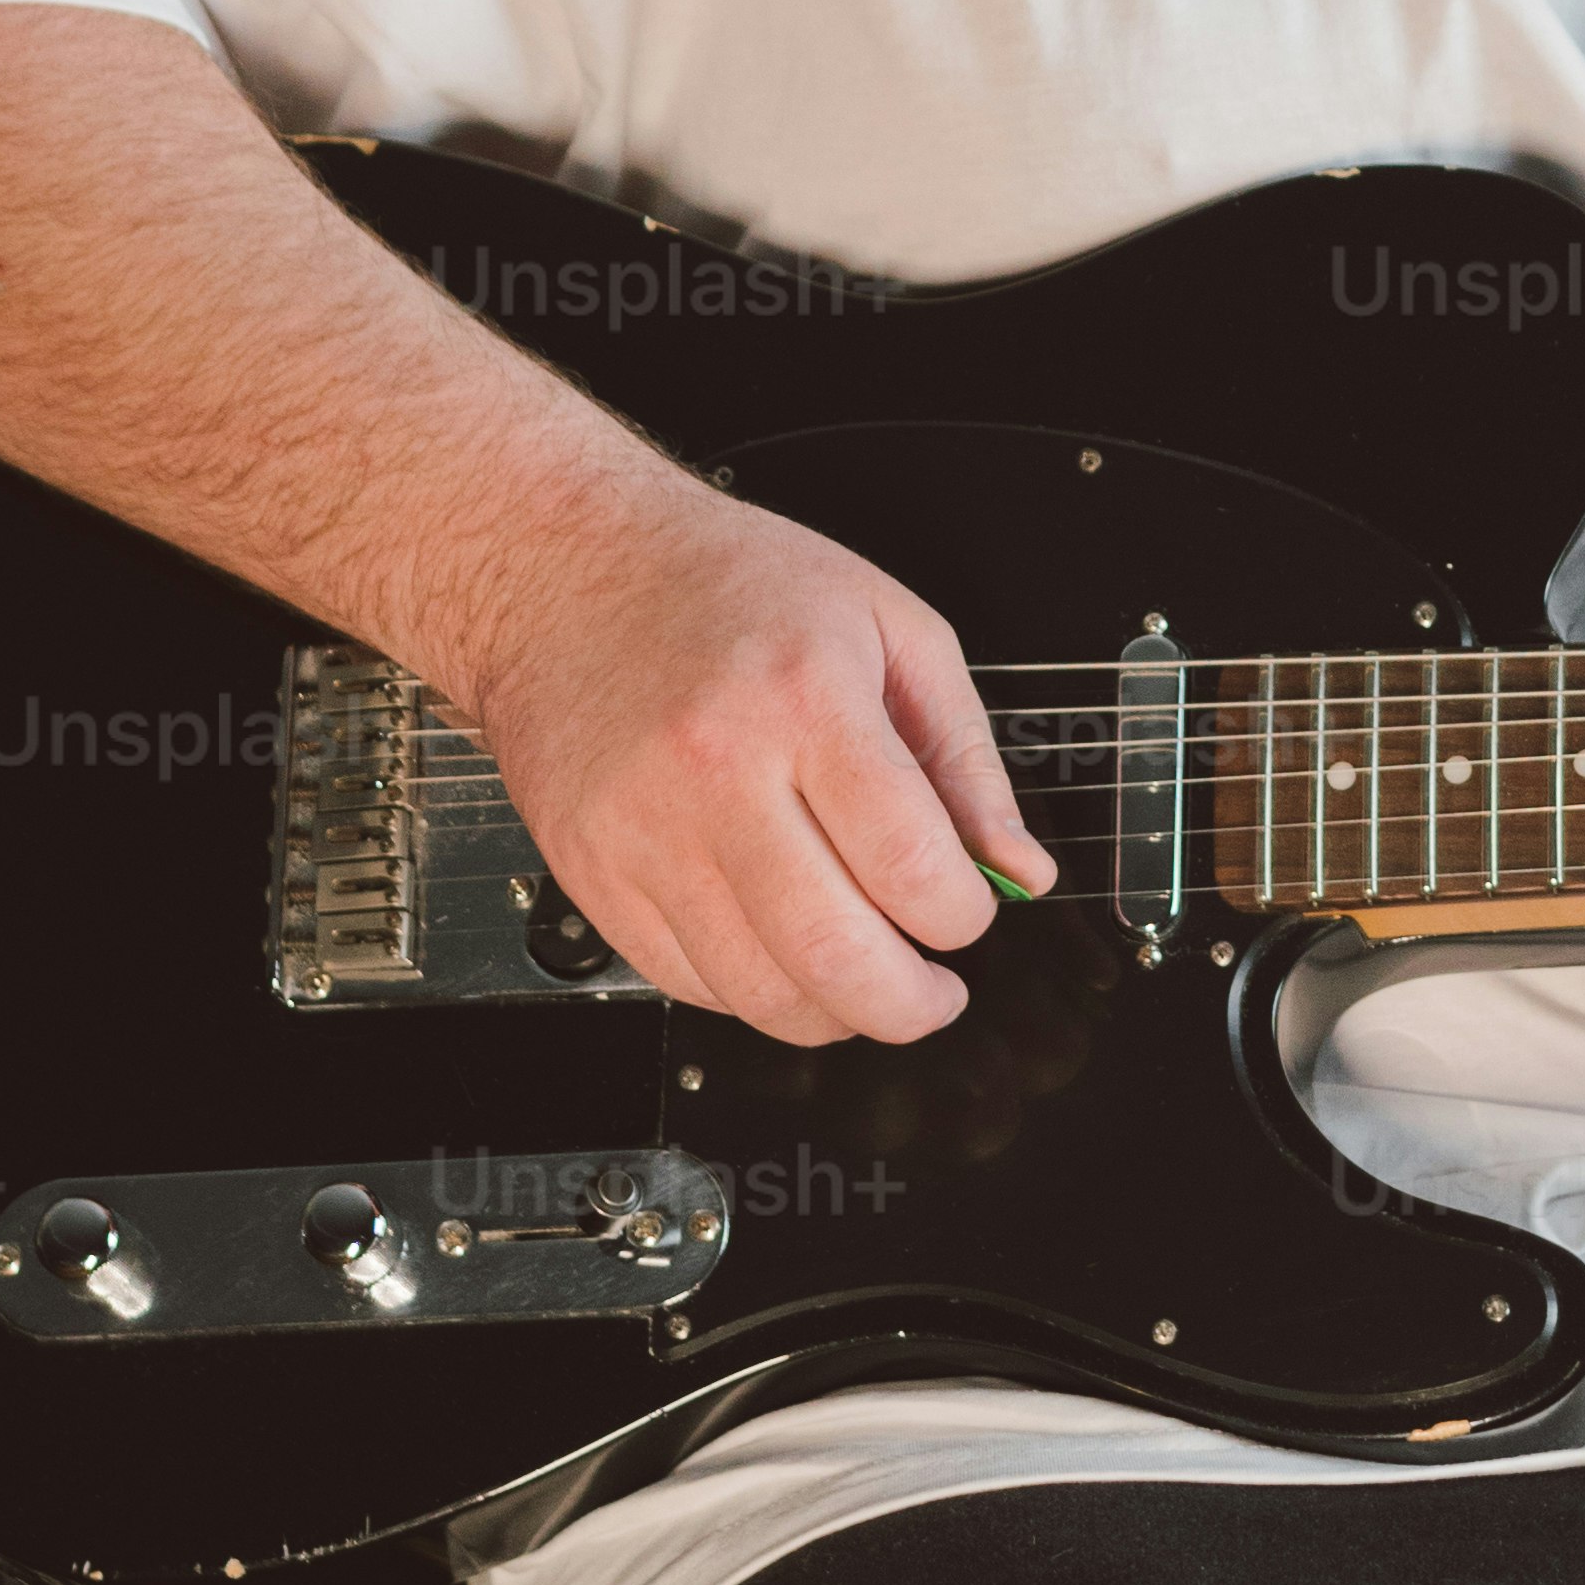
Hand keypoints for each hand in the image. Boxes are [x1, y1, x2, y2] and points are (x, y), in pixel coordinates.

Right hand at [465, 472, 1052, 1046]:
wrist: (566, 570)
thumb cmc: (729, 585)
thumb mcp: (888, 628)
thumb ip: (965, 756)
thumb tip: (1018, 870)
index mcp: (804, 699)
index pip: (909, 864)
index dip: (962, 917)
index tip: (966, 911)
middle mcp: (715, 771)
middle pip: (834, 953)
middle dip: (910, 1005)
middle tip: (933, 994)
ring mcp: (643, 831)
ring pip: (759, 992)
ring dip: (835, 1013)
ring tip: (862, 977)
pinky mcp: (593, 872)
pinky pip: (686, 982)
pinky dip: (752, 993)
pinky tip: (781, 952)